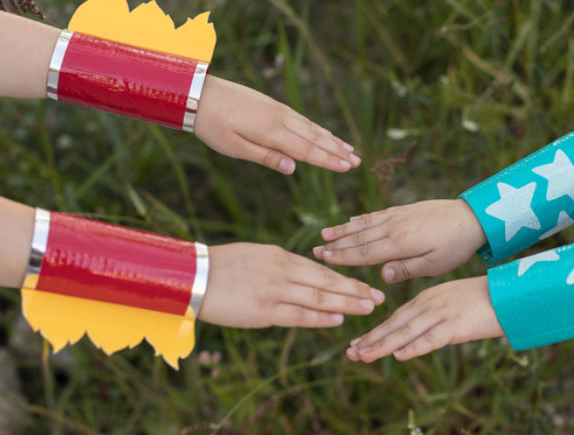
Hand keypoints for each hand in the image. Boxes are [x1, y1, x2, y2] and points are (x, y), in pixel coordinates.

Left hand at [195, 76, 360, 173]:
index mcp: (271, 132)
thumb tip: (294, 169)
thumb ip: (266, 158)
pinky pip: (301, 119)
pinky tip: (323, 132)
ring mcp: (277, 109)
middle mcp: (280, 118)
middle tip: (358, 161)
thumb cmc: (212, 125)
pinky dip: (316, 128)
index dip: (329, 161)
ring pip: (310, 127)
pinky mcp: (272, 104)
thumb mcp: (235, 148)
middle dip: (338, 151)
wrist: (198, 92)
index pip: (307, 150)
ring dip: (331, 139)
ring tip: (349, 148)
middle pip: (315, 138)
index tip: (349, 168)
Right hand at [198, 243, 384, 327]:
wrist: (194, 276)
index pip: (320, 269)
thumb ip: (282, 265)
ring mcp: (274, 291)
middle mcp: (282, 271)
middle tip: (379, 296)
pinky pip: (298, 315)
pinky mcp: (263, 311)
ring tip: (368, 307)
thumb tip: (304, 275)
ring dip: (346, 303)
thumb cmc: (223, 265)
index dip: (345, 278)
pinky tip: (338, 319)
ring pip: (318, 297)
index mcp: (281, 256)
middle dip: (355, 289)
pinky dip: (320, 317)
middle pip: (326, 282)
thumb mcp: (257, 255)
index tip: (365, 283)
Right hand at [313, 199, 485, 282]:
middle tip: (314, 249)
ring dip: (343, 230)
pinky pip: (376, 215)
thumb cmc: (456, 246)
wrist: (472, 217)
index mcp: (400, 243)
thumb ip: (406, 269)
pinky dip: (360, 219)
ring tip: (324, 234)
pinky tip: (351, 222)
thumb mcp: (435, 265)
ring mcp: (397, 216)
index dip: (342, 256)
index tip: (322, 258)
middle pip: (358, 237)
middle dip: (335, 244)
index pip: (364, 252)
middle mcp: (394, 227)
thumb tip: (381, 276)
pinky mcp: (403, 210)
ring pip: (364, 224)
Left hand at [346, 276, 502, 361]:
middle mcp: (429, 304)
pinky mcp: (456, 325)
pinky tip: (399, 355)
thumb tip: (415, 335)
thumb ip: (431, 316)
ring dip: (383, 345)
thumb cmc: (481, 300)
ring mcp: (441, 314)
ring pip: (406, 332)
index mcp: (426, 298)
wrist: (508, 294)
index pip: (395, 317)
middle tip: (351, 353)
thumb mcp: (450, 303)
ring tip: (364, 355)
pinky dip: (414, 347)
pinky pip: (431, 338)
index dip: (376, 332)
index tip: (357, 344)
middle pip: (394, 324)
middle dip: (371, 339)